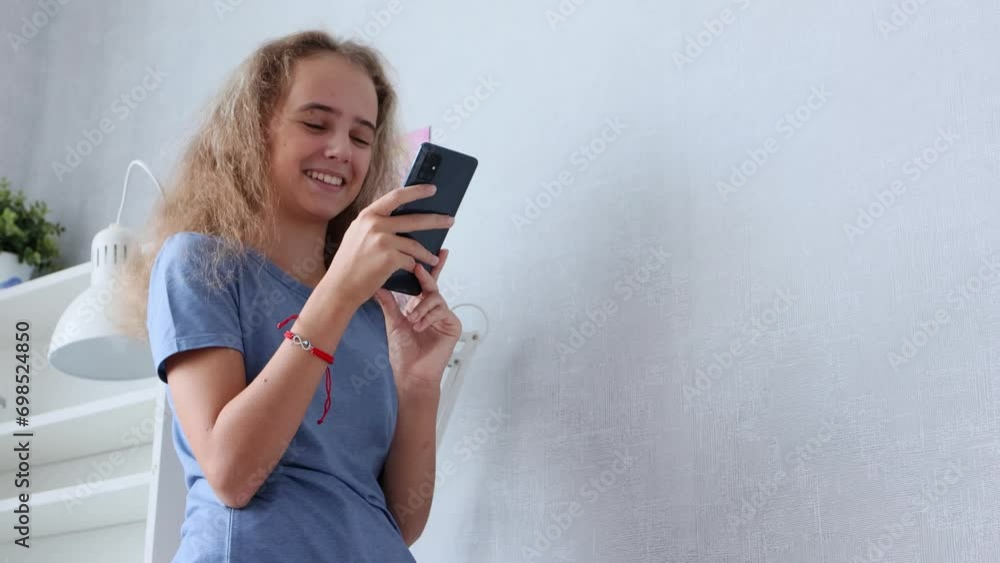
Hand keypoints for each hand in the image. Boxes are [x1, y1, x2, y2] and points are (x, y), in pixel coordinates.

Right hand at [324, 184, 454, 308]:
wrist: (340, 286)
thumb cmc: (350, 264)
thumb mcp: (357, 234)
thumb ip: (375, 223)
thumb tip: (401, 218)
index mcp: (368, 215)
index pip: (396, 196)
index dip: (416, 191)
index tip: (432, 189)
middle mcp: (375, 224)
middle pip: (414, 219)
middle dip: (436, 220)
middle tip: (450, 220)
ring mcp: (383, 240)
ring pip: (415, 244)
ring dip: (427, 253)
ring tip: (434, 258)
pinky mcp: (390, 258)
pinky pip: (411, 261)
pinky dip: (416, 266)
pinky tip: (419, 270)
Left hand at [373, 248, 461, 390]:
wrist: (411, 374)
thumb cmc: (403, 352)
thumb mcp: (393, 322)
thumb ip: (389, 303)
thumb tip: (378, 285)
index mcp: (421, 306)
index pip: (424, 284)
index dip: (426, 269)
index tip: (424, 255)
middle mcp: (434, 309)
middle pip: (433, 286)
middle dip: (426, 276)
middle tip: (418, 268)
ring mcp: (444, 317)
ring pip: (435, 298)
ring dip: (421, 307)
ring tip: (411, 319)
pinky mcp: (452, 325)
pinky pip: (442, 311)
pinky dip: (428, 317)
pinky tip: (419, 326)